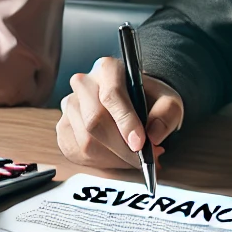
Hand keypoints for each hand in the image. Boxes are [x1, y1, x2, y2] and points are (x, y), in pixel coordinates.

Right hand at [56, 56, 183, 169]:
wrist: (134, 103)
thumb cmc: (149, 100)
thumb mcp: (168, 101)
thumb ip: (167, 114)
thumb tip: (153, 135)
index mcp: (108, 69)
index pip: (112, 95)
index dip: (125, 122)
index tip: (140, 144)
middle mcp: (84, 83)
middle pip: (95, 120)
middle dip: (120, 147)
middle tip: (141, 161)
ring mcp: (70, 105)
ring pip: (85, 140)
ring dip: (113, 157)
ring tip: (132, 157)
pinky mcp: (63, 127)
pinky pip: (76, 152)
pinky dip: (99, 162)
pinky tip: (115, 157)